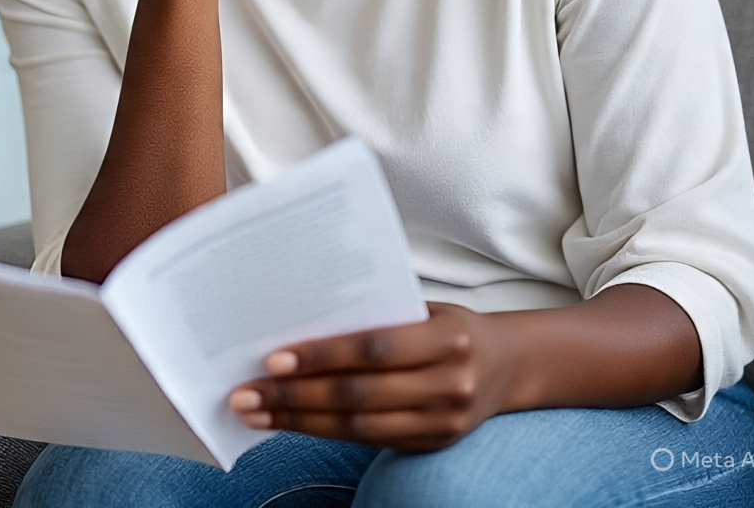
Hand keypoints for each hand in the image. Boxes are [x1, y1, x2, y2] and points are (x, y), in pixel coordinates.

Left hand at [227, 303, 517, 451]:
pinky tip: (291, 422)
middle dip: (295, 395)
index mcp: (447, 340)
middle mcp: (449, 385)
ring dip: (300, 421)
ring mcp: (442, 423)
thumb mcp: (424, 308)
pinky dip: (324, 432)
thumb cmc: (449, 324)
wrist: (508, 366)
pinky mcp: (431, 446)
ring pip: (358, 427)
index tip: (273, 358)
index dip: (322, 356)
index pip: (374, 349)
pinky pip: (368, 443)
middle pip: (359, 395)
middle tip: (246, 393)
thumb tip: (301, 318)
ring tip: (256, 413)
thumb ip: (376, 315)